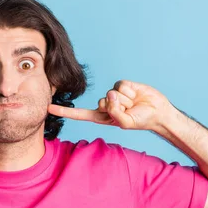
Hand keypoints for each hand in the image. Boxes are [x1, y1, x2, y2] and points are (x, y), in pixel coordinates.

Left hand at [48, 80, 173, 130]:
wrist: (157, 112)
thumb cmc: (140, 120)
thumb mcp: (125, 122)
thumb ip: (115, 112)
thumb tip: (110, 96)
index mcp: (101, 116)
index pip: (79, 114)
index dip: (64, 111)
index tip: (49, 108)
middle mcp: (105, 104)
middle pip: (102, 102)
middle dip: (118, 107)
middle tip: (129, 111)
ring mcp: (113, 94)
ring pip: (112, 94)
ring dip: (126, 100)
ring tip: (133, 104)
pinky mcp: (121, 85)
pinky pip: (120, 86)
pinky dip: (130, 91)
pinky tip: (135, 95)